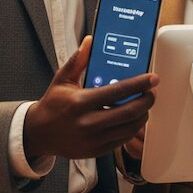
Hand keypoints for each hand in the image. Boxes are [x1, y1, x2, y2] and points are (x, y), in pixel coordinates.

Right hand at [23, 36, 158, 160]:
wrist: (40, 133)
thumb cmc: (53, 104)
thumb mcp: (62, 79)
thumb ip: (78, 60)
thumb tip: (90, 41)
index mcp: (80, 102)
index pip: (118, 91)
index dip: (139, 84)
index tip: (152, 78)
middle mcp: (88, 123)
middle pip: (129, 112)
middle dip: (146, 100)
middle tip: (152, 91)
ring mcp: (93, 140)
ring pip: (129, 128)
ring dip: (142, 115)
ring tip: (144, 103)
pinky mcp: (96, 151)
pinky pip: (122, 140)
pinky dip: (132, 128)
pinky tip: (134, 117)